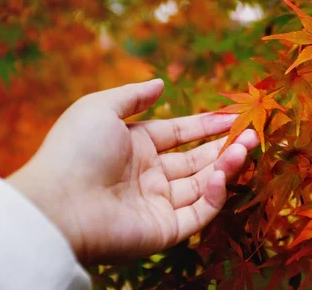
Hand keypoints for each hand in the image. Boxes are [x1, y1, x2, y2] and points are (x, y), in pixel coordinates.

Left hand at [7, 79, 257, 263]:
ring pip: (202, 185)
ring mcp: (157, 203)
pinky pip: (198, 212)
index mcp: (134, 146)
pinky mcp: (163, 229)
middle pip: (194, 159)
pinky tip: (222, 173)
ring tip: (247, 146)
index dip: (204, 124)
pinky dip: (215, 195)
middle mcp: (148, 174)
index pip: (177, 134)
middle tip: (252, 132)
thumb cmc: (77, 149)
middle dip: (223, 145)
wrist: (58, 203)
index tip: (231, 116)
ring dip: (226, 165)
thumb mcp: (101, 108)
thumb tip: (160, 83)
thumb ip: (133, 96)